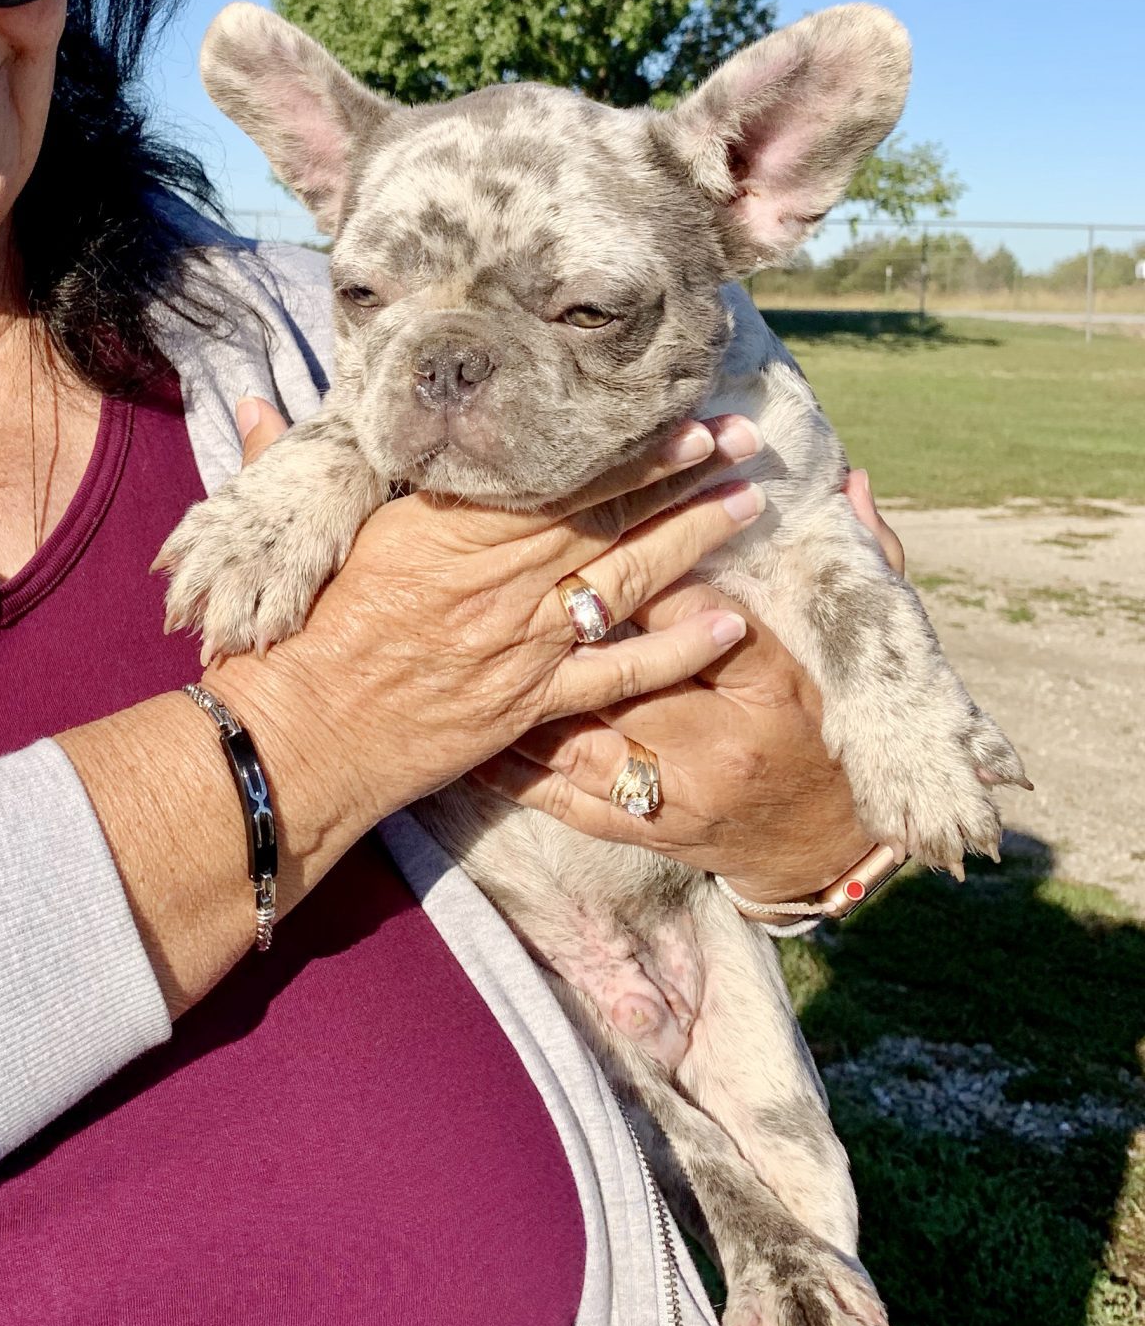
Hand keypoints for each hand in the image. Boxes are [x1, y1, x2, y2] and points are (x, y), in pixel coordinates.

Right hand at [210, 402, 768, 831]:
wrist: (290, 737)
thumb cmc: (285, 637)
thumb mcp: (297, 540)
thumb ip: (290, 464)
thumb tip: (254, 404)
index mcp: (440, 526)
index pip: (550, 472)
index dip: (622, 446)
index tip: (676, 416)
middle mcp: (492, 576)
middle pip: (605, 513)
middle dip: (681, 474)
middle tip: (742, 438)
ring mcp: (517, 641)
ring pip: (626, 578)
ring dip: (694, 539)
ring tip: (747, 504)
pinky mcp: (527, 704)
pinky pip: (618, 674)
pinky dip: (676, 650)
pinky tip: (729, 624)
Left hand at [478, 463, 905, 901]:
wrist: (831, 842)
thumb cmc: (834, 727)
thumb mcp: (851, 641)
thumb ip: (860, 563)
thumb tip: (853, 483)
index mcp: (766, 688)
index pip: (694, 613)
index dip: (643, 565)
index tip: (593, 523)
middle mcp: (710, 745)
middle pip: (620, 673)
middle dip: (558, 629)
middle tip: (496, 581)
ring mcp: (671, 797)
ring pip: (578, 742)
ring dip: (520, 702)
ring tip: (464, 658)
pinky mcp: (644, 833)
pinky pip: (565, 804)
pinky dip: (516, 775)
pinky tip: (473, 747)